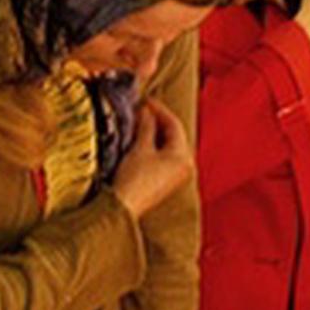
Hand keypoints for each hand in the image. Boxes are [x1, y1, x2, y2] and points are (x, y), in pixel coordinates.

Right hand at [111, 99, 192, 219]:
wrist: (123, 207)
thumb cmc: (134, 179)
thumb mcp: (140, 149)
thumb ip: (146, 127)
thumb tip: (146, 112)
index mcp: (184, 156)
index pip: (175, 125)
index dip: (160, 110)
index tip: (146, 101)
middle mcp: (186, 166)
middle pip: (174, 136)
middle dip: (158, 121)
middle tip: (142, 110)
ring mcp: (178, 175)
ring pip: (169, 146)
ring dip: (156, 133)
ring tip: (140, 123)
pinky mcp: (168, 182)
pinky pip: (165, 157)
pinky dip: (155, 146)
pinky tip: (142, 141)